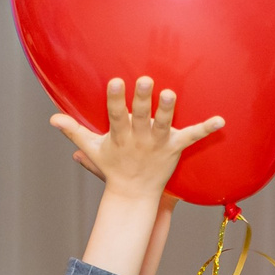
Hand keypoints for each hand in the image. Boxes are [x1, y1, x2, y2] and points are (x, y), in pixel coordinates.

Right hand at [51, 77, 224, 200]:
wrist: (134, 194)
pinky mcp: (174, 148)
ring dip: (167, 110)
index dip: (115, 99)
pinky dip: (206, 129)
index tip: (115, 82)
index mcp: (120, 136)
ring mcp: (158, 144)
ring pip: (163, 124)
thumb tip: (52, 118)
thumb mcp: (92, 149)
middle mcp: (139, 138)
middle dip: (143, 100)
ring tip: (171, 93)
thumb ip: (74, 131)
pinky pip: (192, 137)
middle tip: (145, 80)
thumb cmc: (113, 167)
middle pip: (140, 117)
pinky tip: (221, 119)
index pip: (115, 115)